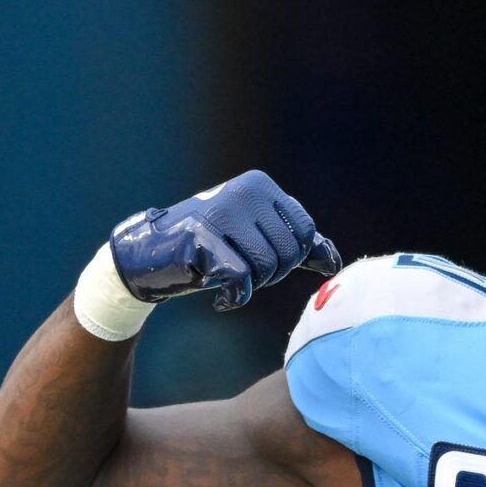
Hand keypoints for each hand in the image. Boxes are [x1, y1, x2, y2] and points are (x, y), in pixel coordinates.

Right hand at [108, 170, 340, 310]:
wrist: (150, 257)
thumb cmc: (211, 249)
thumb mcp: (258, 240)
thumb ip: (298, 246)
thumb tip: (335, 263)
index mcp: (260, 186)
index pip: (305, 230)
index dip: (293, 258)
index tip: (267, 262)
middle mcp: (243, 192)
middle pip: (290, 251)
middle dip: (273, 274)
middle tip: (245, 275)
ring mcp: (220, 212)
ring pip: (267, 265)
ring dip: (254, 285)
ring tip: (232, 280)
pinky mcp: (200, 238)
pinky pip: (241, 277)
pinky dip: (236, 297)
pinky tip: (223, 300)